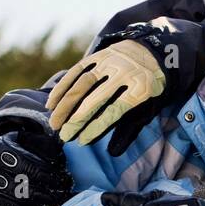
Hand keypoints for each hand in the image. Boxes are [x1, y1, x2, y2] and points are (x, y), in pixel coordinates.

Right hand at [47, 40, 165, 149]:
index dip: (97, 127)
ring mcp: (109, 62)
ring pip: (82, 84)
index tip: (82, 141)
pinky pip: (76, 71)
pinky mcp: (97, 56)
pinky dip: (62, 87)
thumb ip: (131, 128)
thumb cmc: (147, 89)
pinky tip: (53, 103)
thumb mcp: (148, 108)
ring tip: (55, 123)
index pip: (115, 110)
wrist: (151, 52)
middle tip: (63, 136)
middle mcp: (124, 73)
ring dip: (65, 105)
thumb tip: (113, 153)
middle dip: (77, 119)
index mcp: (141, 88)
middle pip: (95, 99)